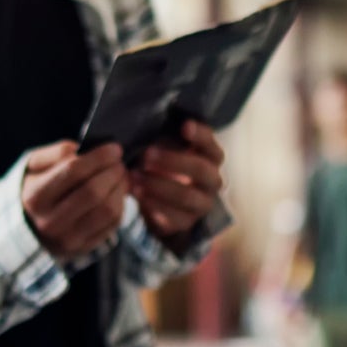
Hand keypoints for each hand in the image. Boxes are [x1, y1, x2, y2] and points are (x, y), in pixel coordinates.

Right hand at [22, 141, 127, 259]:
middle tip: (120, 161)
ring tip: (121, 175)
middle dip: (113, 172)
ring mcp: (67, 239)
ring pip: (107, 210)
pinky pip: (112, 224)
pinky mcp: (83, 248)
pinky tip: (117, 193)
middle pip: (93, 192)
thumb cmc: (35, 187)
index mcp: (35, 197)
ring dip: (121, 188)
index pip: (73, 172)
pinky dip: (120, 204)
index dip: (98, 157)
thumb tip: (86, 150)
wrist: (26, 226)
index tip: (114, 148)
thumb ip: (57, 153)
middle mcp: (50, 222)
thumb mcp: (34, 165)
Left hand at [130, 120, 224, 243]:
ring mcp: (202, 204)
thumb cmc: (166, 167)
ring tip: (134, 177)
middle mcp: (212, 180)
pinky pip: (174, 217)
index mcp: (211, 158)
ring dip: (158, 185)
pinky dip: (154, 206)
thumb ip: (166, 139)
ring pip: (186, 195)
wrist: (165, 205)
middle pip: (201, 169)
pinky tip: (138, 196)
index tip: (184, 126)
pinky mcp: (187, 222)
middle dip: (172, 161)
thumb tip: (150, 123)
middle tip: (146, 155)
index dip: (200, 135)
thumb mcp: (168, 149)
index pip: (211, 144)